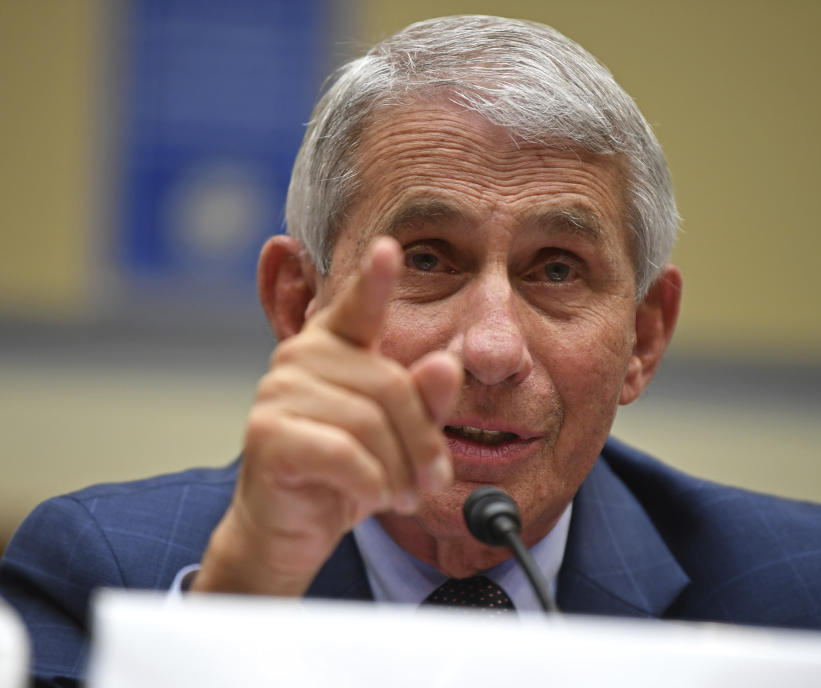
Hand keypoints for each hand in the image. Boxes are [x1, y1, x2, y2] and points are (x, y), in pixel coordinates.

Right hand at [192, 237, 462, 594]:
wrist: (289, 532)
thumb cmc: (346, 475)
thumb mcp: (397, 438)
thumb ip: (424, 401)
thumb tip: (446, 363)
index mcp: (335, 346)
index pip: (358, 306)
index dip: (374, 279)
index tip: (389, 247)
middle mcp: (302, 356)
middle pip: (391, 384)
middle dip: (423, 440)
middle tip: (431, 481)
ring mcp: (278, 392)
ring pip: (370, 423)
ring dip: (399, 470)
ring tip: (401, 494)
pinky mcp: (267, 434)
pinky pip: (344, 453)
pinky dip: (370, 483)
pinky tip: (370, 498)